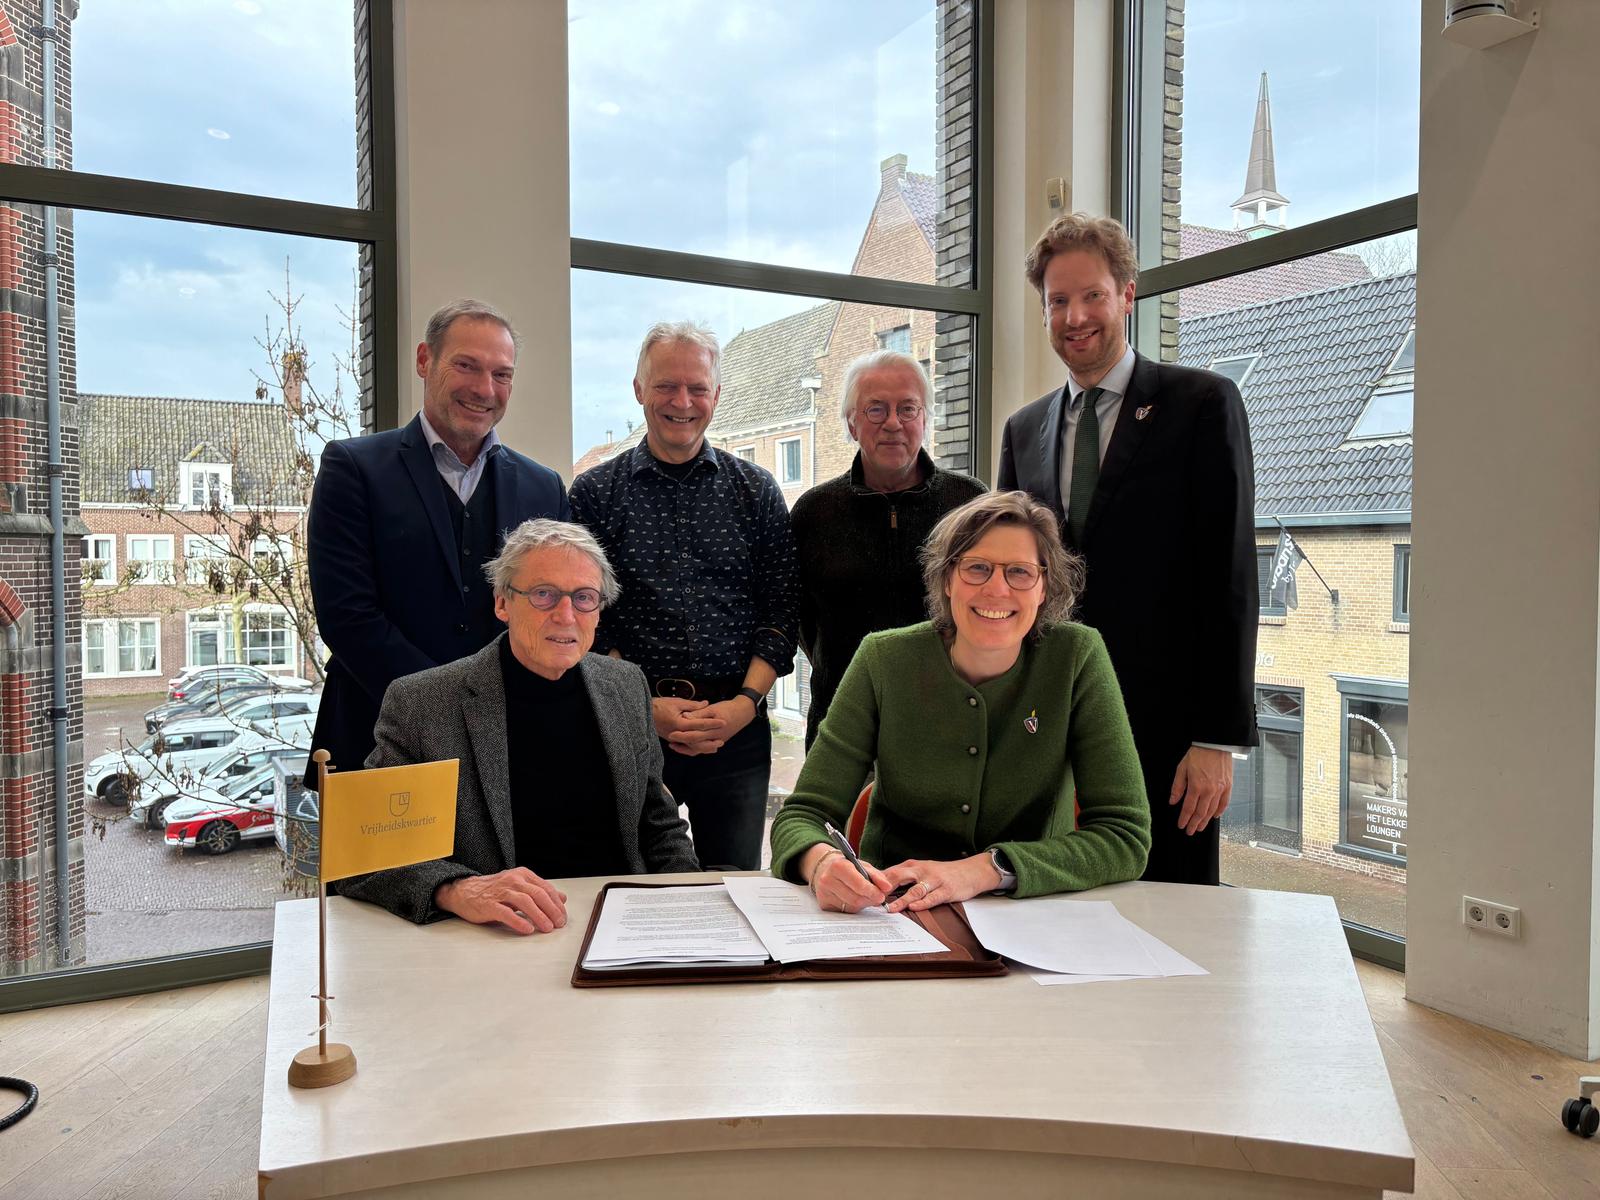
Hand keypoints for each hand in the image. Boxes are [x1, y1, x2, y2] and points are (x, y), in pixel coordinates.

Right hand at [434, 868, 567, 934]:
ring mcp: (501, 892)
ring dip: (539, 916)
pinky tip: (527, 929)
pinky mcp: (489, 904)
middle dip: (552, 910)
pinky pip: (506, 913)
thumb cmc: (494, 890)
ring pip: (525, 902)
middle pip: (538, 894)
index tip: (563, 916)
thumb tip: (563, 898)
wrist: (464, 891)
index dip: (557, 903)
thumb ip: (540, 891)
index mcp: (522, 875)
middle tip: (559, 923)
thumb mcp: (519, 887)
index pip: (546, 888)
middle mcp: (513, 880)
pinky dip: (518, 921)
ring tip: (547, 927)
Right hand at [651, 696, 719, 754]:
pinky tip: (704, 747)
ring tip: (716, 746)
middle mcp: (677, 734)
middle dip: (711, 740)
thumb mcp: (677, 702)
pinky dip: (696, 748)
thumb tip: (706, 704)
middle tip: (723, 740)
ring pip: (692, 747)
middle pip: (698, 741)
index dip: (712, 723)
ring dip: (705, 747)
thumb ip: (693, 705)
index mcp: (679, 723)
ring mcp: (674, 739)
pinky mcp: (672, 740)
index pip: (700, 724)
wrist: (644, 713)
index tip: (723, 722)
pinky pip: (686, 747)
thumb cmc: (660, 705)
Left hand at [655, 695, 757, 755]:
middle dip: (681, 743)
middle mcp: (714, 738)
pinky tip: (686, 746)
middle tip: (670, 740)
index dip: (682, 735)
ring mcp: (716, 741)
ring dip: (686, 749)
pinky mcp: (716, 741)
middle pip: (695, 744)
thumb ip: (699, 714)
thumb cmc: (728, 708)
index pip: (695, 735)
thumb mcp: (713, 708)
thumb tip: (685, 717)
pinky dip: (694, 749)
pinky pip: (704, 749)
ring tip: (674, 746)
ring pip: (699, 749)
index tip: (671, 733)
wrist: (743, 712)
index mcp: (713, 730)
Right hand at [803, 843, 891, 912]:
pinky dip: (852, 908)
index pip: (859, 884)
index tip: (881, 896)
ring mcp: (823, 893)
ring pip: (851, 907)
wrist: (825, 870)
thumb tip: (887, 887)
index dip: (872, 892)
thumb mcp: (863, 866)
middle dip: (869, 900)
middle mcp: (828, 879)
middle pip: (856, 899)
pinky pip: (844, 912)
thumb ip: (877, 876)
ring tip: (864, 897)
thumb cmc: (848, 868)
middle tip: (877, 898)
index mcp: (838, 866)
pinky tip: (853, 899)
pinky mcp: (823, 904)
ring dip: (862, 904)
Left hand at [880, 854, 1000, 912]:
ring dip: (901, 900)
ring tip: (890, 908)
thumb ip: (903, 877)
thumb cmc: (942, 873)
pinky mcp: (946, 890)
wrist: (970, 872)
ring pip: (915, 889)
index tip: (862, 890)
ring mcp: (934, 880)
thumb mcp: (921, 871)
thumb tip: (880, 887)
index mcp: (912, 866)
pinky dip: (923, 903)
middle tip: (872, 898)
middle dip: (885, 887)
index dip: (876, 881)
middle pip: (899, 876)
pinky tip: (914, 908)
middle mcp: (921, 871)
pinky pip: (933, 897)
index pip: (890, 872)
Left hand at [1168, 746, 1233, 834]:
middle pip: (1200, 813)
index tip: (1181, 825)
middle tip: (1190, 831)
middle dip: (1194, 824)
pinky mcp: (1228, 786)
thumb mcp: (1181, 768)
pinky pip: (1224, 803)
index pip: (1188, 808)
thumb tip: (1173, 801)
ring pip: (1212, 810)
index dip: (1184, 819)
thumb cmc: (1198, 754)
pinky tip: (1214, 816)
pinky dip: (1219, 811)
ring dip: (1205, 821)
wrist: (1215, 743)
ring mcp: (1220, 789)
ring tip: (1200, 827)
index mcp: (1196, 786)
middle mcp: (1209, 790)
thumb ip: (1177, 787)